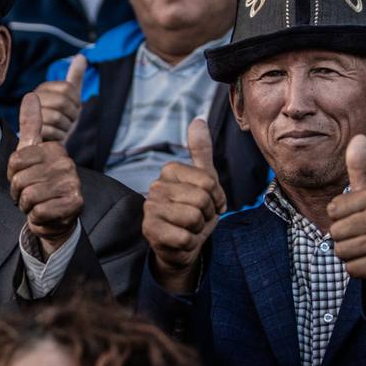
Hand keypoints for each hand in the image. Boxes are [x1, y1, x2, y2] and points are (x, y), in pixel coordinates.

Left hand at [8, 93, 82, 255]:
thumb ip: (31, 125)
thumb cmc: (39, 181)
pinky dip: (36, 217)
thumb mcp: (31, 152)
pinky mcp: (75, 204)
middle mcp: (67, 163)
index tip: (24, 177)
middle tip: (30, 194)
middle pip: (20, 179)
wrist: (56, 216)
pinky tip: (45, 214)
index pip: (15, 161)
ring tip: (37, 203)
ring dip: (27, 205)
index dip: (13, 174)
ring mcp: (73, 183)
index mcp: (55, 148)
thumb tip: (31, 94)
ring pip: (28, 196)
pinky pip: (38, 212)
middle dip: (19, 192)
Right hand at [32, 54, 85, 142]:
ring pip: (56, 117)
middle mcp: (33, 98)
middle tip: (68, 121)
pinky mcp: (28, 131)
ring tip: (60, 128)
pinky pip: (51, 131)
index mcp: (43, 88)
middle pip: (62, 102)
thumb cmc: (61, 118)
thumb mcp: (70, 97)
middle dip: (71, 115)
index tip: (73, 108)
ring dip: (65, 127)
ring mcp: (29, 114)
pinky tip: (55, 137)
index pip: (69, 88)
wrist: (49, 141)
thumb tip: (82, 57)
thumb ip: (75, 77)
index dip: (76, 101)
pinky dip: (58, 137)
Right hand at [143, 118, 224, 292]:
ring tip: (190, 228)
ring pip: (193, 218)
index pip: (208, 181)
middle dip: (208, 213)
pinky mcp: (149, 231)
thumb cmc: (195, 211)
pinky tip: (181, 241)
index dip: (216, 196)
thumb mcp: (204, 180)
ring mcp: (150, 209)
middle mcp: (155, 187)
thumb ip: (200, 150)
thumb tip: (198, 119)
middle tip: (199, 218)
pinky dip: (190, 243)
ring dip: (199, 229)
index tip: (209, 202)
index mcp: (169, 171)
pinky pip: (185, 237)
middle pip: (201, 199)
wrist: (182, 246)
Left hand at [328, 136, 365, 289]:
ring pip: (341, 251)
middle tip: (363, 237)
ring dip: (350, 255)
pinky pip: (351, 269)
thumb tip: (358, 136)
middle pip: (335, 233)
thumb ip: (359, 167)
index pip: (332, 211)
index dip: (339, 218)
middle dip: (343, 239)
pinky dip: (358, 269)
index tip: (358, 218)